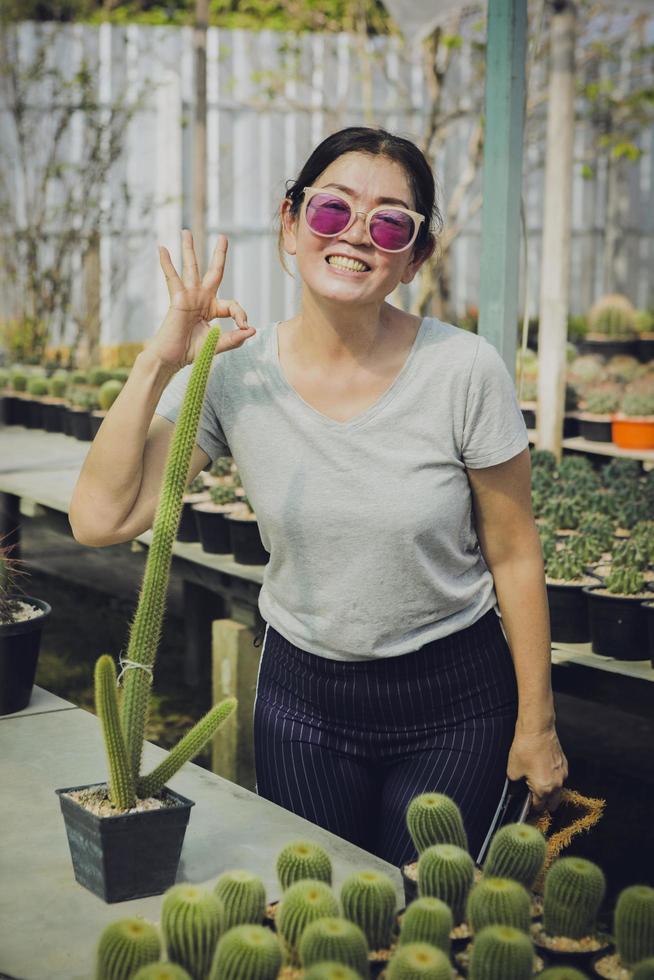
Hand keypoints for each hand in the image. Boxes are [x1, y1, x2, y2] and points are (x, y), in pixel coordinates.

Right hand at [147, 230, 255, 371]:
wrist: (172, 358)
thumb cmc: (191, 352)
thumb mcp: (218, 344)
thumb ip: (234, 338)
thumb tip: (252, 330)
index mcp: (212, 309)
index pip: (232, 304)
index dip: (241, 314)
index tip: (244, 326)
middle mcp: (202, 299)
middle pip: (214, 272)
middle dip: (219, 255)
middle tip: (223, 237)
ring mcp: (189, 297)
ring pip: (191, 268)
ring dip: (189, 249)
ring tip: (186, 232)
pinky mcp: (177, 299)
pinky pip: (171, 278)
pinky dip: (167, 263)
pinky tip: (162, 248)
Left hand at [506, 725, 567, 813]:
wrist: (537, 729)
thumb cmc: (525, 748)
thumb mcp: (513, 770)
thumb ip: (515, 784)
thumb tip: (516, 788)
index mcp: (544, 789)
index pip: (539, 806)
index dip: (531, 808)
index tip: (526, 806)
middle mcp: (557, 784)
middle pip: (553, 803)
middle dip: (544, 804)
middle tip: (533, 799)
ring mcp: (562, 774)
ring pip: (558, 791)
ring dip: (550, 792)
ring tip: (538, 785)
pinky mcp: (564, 764)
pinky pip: (560, 778)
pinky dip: (553, 779)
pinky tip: (543, 773)